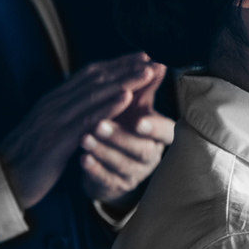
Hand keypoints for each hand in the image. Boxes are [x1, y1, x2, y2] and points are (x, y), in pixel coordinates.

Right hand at [0, 53, 160, 210]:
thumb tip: (92, 103)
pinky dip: (108, 106)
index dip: (117, 64)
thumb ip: (69, 114)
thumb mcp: (51, 129)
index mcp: (54, 101)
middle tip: (153, 58)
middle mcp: (55, 104)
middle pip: (95, 79)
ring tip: (147, 72)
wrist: (3, 178)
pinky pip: (86, 119)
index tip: (141, 56)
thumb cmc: (31, 156)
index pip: (89, 75)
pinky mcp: (57, 139)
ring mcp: (55, 120)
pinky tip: (127, 99)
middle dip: (126, 68)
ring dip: (123, 81)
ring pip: (93, 94)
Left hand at [80, 62, 175, 205]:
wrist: (114, 162)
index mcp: (161, 136)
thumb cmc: (127, 127)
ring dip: (103, 150)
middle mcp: (151, 156)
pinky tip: (82, 159)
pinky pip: (105, 180)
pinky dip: (94, 169)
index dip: (154, 127)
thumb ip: (145, 88)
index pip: (166, 132)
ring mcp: (134, 173)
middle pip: (141, 149)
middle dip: (120, 137)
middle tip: (99, 125)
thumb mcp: (137, 109)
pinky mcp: (115, 185)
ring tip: (84, 138)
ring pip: (121, 165)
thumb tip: (157, 63)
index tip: (139, 120)